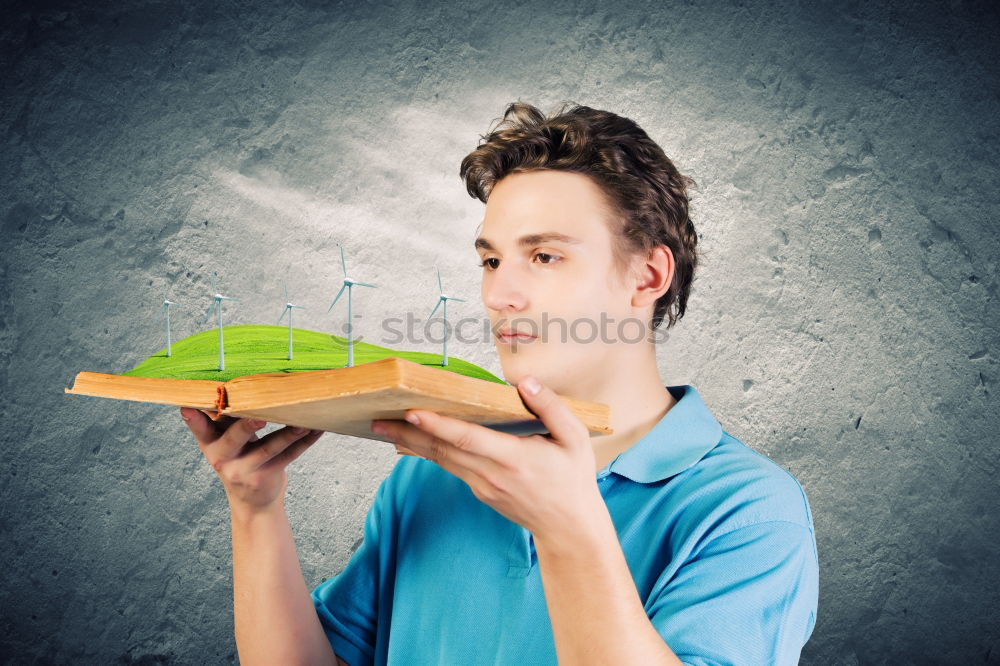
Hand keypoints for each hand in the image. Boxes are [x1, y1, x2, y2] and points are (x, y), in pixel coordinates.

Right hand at [181, 407, 323, 513]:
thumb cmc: (238, 460)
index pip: (200, 430)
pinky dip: (305, 441)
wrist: (252, 502)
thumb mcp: (223, 444)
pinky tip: (316, 428)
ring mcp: (246, 470)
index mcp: (210, 445)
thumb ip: (223, 421)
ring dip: (288, 433)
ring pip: (269, 448)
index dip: (194, 419)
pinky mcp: (267, 476)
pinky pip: (289, 456)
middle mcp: (224, 458)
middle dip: (246, 426)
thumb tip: (228, 385)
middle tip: (259, 415)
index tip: (188, 407)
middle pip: (234, 438)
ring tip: (303, 422)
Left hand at [371, 376, 602, 539]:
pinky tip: (412, 442)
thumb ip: (551, 407)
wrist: (568, 529)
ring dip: (411, 443)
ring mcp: (482, 485)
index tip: (411, 413)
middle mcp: (490, 473)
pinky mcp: (479, 491)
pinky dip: (429, 453)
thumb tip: (526, 383)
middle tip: (376, 418)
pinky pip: (450, 467)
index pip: (466, 438)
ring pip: (440, 460)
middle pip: (442, 449)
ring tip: (384, 427)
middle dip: (407, 433)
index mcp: (512, 457)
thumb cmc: (573, 481)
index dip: (437, 425)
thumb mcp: (575, 439)